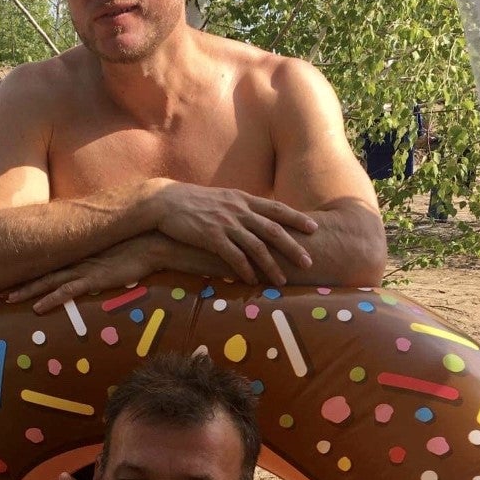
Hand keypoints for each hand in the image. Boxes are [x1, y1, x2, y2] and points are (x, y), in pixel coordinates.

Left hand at [6, 236, 160, 313]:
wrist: (151, 242)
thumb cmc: (136, 248)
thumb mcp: (112, 253)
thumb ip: (100, 257)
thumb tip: (95, 262)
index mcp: (78, 255)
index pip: (47, 263)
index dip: (28, 270)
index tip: (10, 277)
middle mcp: (76, 260)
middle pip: (41, 272)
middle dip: (19, 281)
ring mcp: (84, 269)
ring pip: (48, 281)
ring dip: (28, 291)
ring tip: (9, 299)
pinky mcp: (94, 279)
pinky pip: (68, 291)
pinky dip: (51, 299)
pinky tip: (38, 308)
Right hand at [153, 181, 316, 285]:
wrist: (166, 201)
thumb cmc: (194, 202)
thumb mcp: (223, 198)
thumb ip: (242, 207)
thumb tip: (258, 217)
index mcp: (243, 200)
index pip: (277, 209)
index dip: (296, 218)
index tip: (314, 227)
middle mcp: (239, 211)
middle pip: (273, 230)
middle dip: (293, 247)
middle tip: (309, 262)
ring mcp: (226, 224)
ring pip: (256, 247)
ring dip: (272, 266)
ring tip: (282, 281)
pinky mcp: (211, 237)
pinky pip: (234, 256)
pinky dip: (246, 270)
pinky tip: (253, 281)